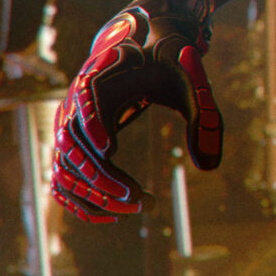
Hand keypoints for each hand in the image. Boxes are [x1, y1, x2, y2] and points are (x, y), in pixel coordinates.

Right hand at [49, 8, 223, 221]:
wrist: (145, 61)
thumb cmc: (168, 70)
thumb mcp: (190, 83)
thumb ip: (204, 116)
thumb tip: (210, 165)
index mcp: (102, 78)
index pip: (85, 99)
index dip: (93, 122)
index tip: (111, 148)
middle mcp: (75, 106)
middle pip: (72, 146)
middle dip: (103, 178)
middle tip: (140, 198)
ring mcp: (69, 130)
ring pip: (65, 170)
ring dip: (96, 196)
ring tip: (139, 207)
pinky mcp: (73, 149)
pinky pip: (64, 181)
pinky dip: (83, 202)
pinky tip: (117, 213)